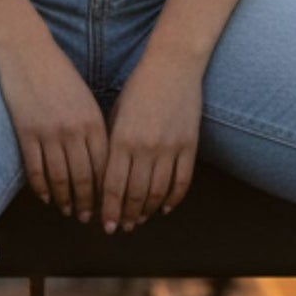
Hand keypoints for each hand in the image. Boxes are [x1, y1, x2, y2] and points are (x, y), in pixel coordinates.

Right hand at [0, 22, 107, 222]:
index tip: (109, 205)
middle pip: (84, 177)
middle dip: (88, 202)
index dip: (107, 190)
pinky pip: (36, 168)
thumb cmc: (59, 74)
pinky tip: (46, 197)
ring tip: (69, 211)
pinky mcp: (27, 133)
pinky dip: (42, 187)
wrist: (27, 53)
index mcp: (94, 122)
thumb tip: (100, 161)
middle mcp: (74, 131)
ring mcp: (49, 133)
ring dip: (66, 199)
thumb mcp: (85, 100)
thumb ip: (94, 128)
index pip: (105, 166)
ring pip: (60, 178)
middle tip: (89, 218)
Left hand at [101, 55, 202, 233]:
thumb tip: (105, 176)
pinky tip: (165, 208)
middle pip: (136, 194)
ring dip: (148, 210)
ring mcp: (170, 148)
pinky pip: (182, 181)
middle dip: (127, 215)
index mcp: (122, 140)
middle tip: (122, 228)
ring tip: (140, 220)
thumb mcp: (116, 114)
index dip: (110, 209)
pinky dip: (173, 198)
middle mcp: (146, 148)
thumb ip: (111, 145)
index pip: (113, 185)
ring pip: (158, 191)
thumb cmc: (137, 88)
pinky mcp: (190, 145)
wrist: (172, 67)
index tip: (106, 225)